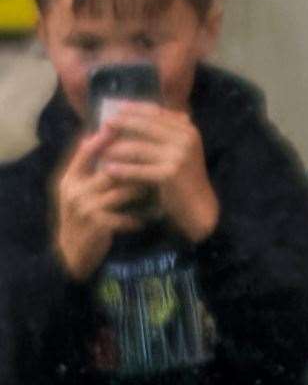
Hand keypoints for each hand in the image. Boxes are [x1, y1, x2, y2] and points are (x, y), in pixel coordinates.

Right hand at [53, 127, 147, 278]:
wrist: (73, 252)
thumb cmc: (82, 216)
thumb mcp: (77, 190)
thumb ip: (84, 167)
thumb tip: (94, 136)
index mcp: (70, 179)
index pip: (87, 152)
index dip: (107, 139)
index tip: (129, 131)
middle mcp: (75, 191)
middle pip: (111, 170)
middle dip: (136, 166)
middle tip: (159, 161)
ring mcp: (86, 209)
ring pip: (122, 191)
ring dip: (143, 189)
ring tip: (160, 185)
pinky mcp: (98, 226)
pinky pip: (127, 217)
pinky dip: (141, 215)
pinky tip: (155, 214)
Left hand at [96, 101, 218, 242]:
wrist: (199, 207)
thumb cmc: (184, 179)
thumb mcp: (178, 151)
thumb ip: (163, 133)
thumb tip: (134, 115)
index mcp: (188, 130)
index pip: (156, 112)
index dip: (134, 108)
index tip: (116, 107)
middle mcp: (186, 139)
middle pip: (145, 125)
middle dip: (121, 124)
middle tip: (104, 124)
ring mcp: (179, 156)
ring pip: (137, 148)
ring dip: (116, 148)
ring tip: (100, 150)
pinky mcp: (170, 173)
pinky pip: (137, 169)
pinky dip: (121, 169)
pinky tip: (108, 169)